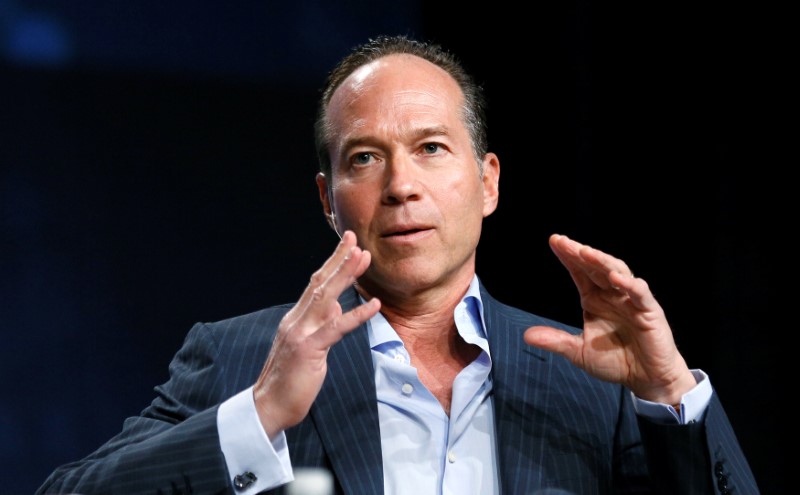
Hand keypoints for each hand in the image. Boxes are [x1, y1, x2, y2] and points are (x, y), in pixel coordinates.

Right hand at [253, 231, 380, 437]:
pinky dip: (357, 315)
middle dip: (339, 258)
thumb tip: (337, 306)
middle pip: (319, 282)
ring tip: (362, 256)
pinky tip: (374, 304)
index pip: (316, 285)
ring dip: (345, 275)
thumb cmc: (290, 380)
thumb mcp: (308, 347)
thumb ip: (321, 324)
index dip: (332, 264)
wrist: (268, 407)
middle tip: (355, 238)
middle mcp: (296, 320)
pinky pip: (336, 328)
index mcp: (296, 319)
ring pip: (325, 297)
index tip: (349, 246)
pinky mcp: (308, 350)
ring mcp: (301, 333)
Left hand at [524, 234, 695, 404]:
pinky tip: (615, 277)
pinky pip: (640, 294)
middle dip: (580, 253)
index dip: (568, 257)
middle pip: (595, 267)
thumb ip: (556, 341)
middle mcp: (612, 296)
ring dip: (602, 261)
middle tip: (563, 241)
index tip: (554, 241)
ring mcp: (631, 301)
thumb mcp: (579, 352)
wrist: (647, 379)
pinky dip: (629, 284)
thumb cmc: (616, 362)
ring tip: (585, 252)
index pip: (580, 272)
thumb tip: (526, 335)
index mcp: (595, 300)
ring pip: (617, 273)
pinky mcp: (649, 312)